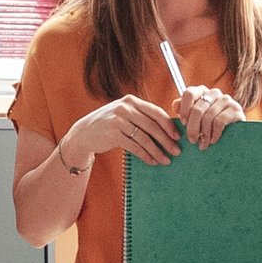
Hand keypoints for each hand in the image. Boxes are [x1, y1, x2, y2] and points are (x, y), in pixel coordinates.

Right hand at [63, 95, 184, 174]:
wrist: (84, 133)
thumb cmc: (109, 125)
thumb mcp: (124, 115)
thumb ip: (141, 117)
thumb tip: (168, 130)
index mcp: (131, 101)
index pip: (155, 112)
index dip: (168, 125)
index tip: (177, 136)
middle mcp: (125, 108)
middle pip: (152, 126)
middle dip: (166, 140)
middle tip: (176, 151)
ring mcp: (118, 120)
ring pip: (144, 138)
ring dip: (157, 151)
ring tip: (166, 160)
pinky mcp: (113, 134)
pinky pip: (134, 146)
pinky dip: (145, 155)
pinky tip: (152, 161)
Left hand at [171, 84, 242, 147]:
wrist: (234, 133)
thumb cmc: (210, 125)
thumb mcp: (195, 118)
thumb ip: (184, 110)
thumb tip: (175, 105)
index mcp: (202, 91)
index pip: (189, 93)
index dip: (184, 109)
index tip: (183, 123)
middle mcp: (214, 92)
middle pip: (197, 109)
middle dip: (193, 128)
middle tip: (192, 141)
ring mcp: (226, 99)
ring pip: (208, 117)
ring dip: (204, 134)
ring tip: (203, 144)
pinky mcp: (236, 109)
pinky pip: (219, 122)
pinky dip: (214, 134)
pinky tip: (213, 140)